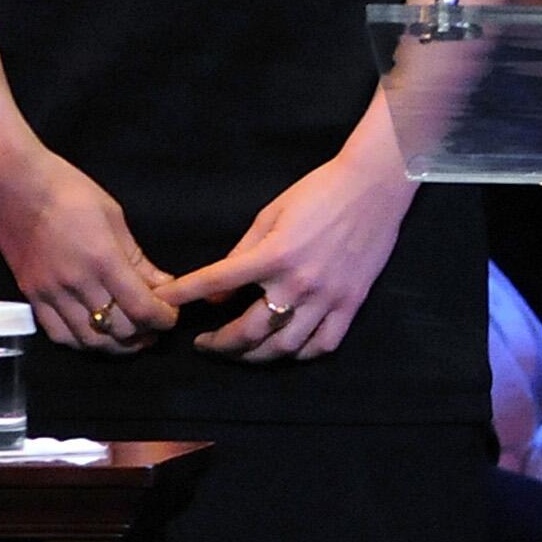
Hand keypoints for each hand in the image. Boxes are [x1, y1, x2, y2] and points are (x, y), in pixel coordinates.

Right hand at [0, 145, 176, 352]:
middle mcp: (76, 284)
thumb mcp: (114, 217)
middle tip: (154, 326)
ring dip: (114, 344)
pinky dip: (82, 342)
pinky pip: (58, 334)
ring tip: (129, 336)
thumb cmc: (70, 190)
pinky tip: (95, 334)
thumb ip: (138, 258)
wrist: (14, 185)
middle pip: (118, 329)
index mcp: (103, 260)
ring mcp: (50, 294)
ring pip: (88, 340)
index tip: (171, 316)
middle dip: (144, 333)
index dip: (163, 319)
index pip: (141, 308)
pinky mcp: (31, 297)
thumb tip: (162, 285)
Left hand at [157, 137, 413, 363]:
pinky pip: (323, 345)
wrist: (375, 185)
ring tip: (242, 352)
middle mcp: (299, 283)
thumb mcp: (271, 214)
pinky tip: (287, 348)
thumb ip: (241, 254)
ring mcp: (328, 297)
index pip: (217, 283)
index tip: (166, 305)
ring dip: (255, 357)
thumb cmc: (319, 191)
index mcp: (274, 255)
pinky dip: (301, 353)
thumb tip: (218, 297)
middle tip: (206, 344)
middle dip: (220, 344)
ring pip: (284, 347)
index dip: (186, 295)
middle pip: (249, 332)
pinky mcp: (351, 303)